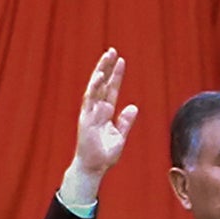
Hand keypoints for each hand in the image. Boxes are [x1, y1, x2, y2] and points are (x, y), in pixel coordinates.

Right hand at [60, 47, 135, 207]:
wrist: (94, 168)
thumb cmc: (105, 154)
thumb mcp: (120, 136)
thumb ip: (125, 121)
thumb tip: (133, 106)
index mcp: (105, 112)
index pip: (111, 89)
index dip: (116, 75)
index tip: (120, 60)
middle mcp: (96, 110)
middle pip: (102, 84)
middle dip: (106, 67)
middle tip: (112, 50)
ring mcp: (90, 114)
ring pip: (95, 89)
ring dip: (100, 74)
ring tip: (106, 59)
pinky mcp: (86, 121)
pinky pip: (90, 103)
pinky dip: (95, 91)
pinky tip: (100, 78)